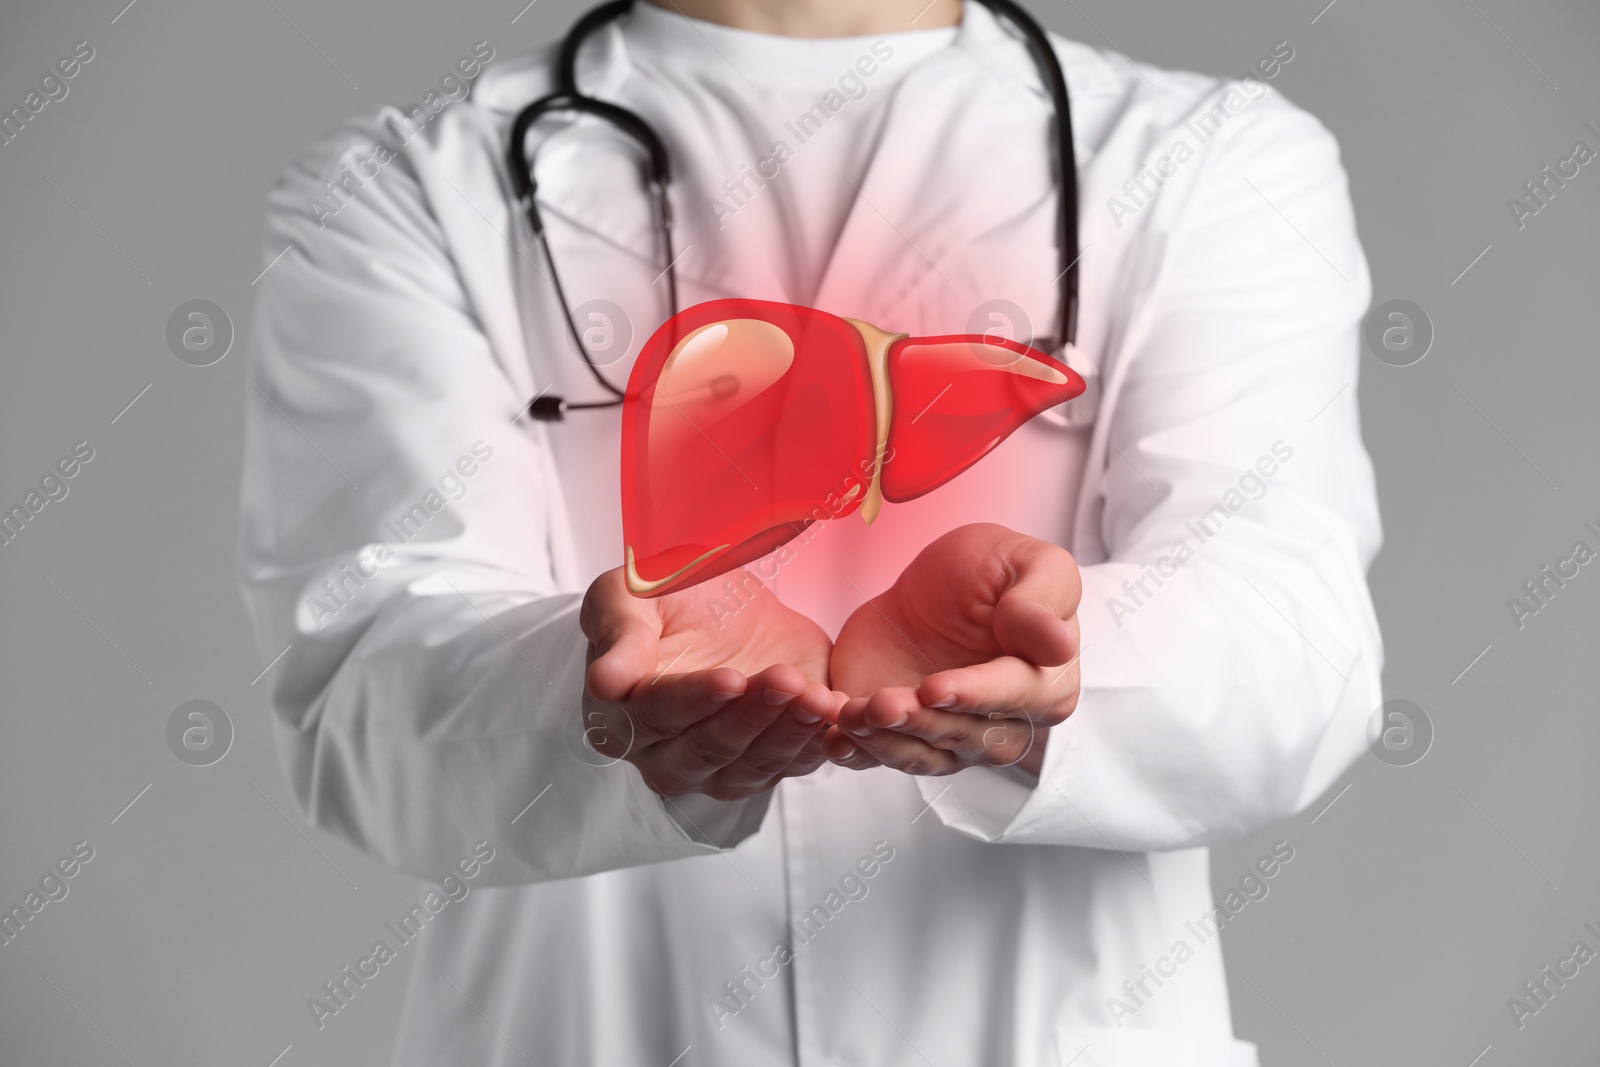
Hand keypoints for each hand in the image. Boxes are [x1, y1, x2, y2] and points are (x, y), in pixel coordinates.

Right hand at [579, 567, 841, 801]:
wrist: (722, 605)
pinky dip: (818, 743)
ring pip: (753, 765)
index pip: (656, 716)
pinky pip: (794, 764)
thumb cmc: (665, 596)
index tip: (730, 678)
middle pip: (708, 749)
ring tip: (817, 697)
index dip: (694, 700)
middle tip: (783, 679)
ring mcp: (720, 766)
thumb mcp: (628, 595)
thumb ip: (619, 634)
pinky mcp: (769, 761)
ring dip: (788, 733)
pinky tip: (836, 714)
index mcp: (622, 715)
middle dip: (750, 716)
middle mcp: (666, 754)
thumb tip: (605, 681)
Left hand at [826, 523, 1080, 776]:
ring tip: (850, 714)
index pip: (1012, 698)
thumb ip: (1041, 601)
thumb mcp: (1023, 563)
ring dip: (884, 741)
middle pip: (964, 736)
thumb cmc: (988, 573)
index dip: (974, 695)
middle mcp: (1002, 724)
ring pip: (922, 756)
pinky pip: (882, 758)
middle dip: (920, 722)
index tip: (935, 687)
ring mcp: (950, 739)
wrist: (926, 591)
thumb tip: (1061, 644)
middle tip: (882, 703)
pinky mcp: (902, 740)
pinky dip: (857, 753)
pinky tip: (834, 739)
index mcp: (1044, 683)